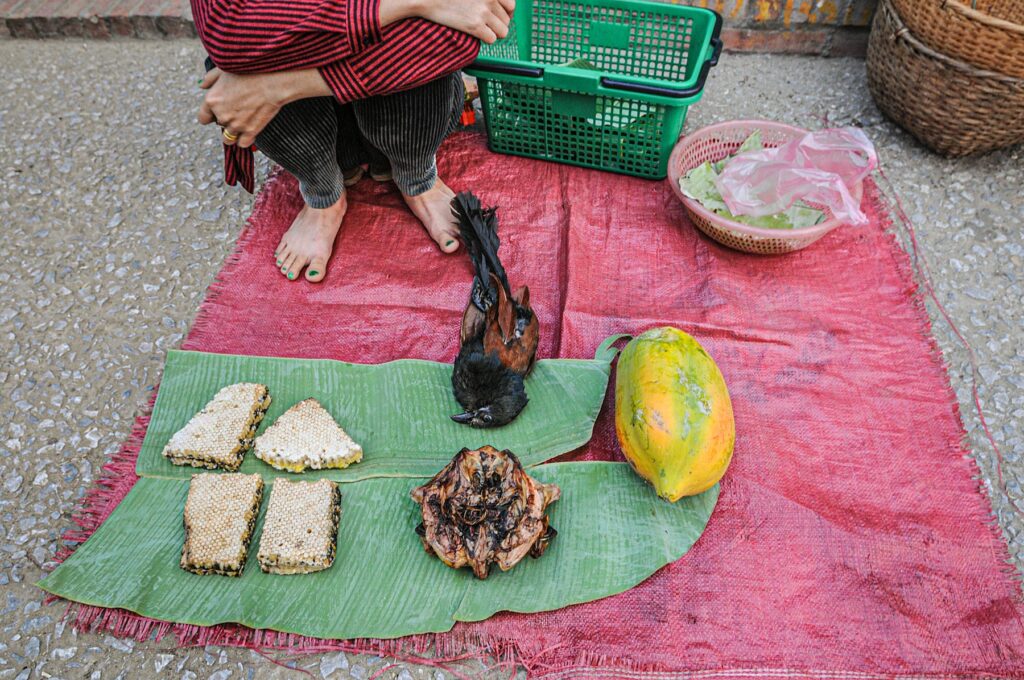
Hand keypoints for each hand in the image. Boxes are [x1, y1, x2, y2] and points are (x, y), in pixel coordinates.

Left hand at [198, 68, 285, 147]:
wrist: (271, 81)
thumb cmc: (249, 72)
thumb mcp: (224, 70)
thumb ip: (210, 78)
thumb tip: (202, 86)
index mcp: (212, 100)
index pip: (203, 118)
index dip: (211, 115)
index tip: (219, 111)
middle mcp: (222, 115)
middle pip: (219, 126)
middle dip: (227, 119)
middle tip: (239, 109)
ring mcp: (236, 125)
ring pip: (228, 138)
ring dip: (234, 132)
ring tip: (243, 122)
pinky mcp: (250, 131)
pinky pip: (243, 143)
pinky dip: (245, 139)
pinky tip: (251, 130)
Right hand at [385, 0, 513, 43]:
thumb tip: (500, 7)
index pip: (511, 5)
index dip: (506, 13)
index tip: (498, 17)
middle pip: (507, 20)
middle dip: (498, 24)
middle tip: (487, 25)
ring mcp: (483, 12)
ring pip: (503, 32)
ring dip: (494, 33)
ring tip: (483, 30)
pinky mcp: (475, 26)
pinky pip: (492, 39)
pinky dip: (486, 39)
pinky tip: (477, 35)